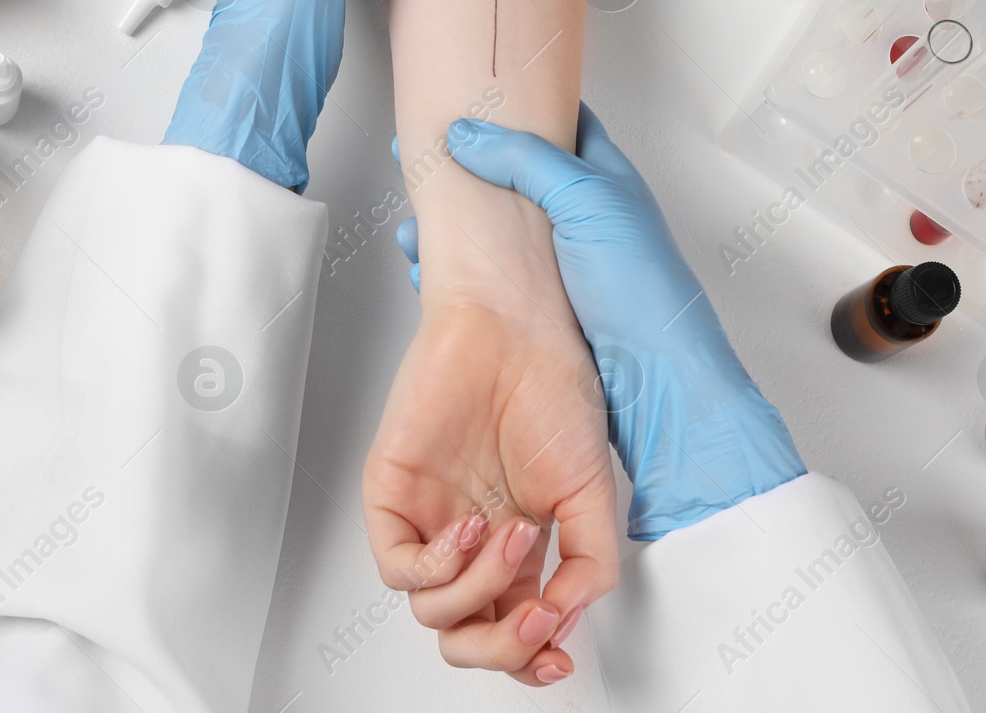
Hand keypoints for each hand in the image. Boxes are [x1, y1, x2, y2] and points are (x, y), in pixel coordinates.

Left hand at [364, 302, 617, 686]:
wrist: (513, 327)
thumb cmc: (552, 388)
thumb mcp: (594, 490)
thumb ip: (590, 561)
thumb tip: (568, 618)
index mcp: (515, 546)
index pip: (510, 627)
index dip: (531, 658)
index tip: (559, 656)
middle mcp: (469, 540)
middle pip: (465, 636)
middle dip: (503, 646)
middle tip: (538, 620)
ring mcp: (429, 519)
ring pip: (433, 612)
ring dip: (483, 587)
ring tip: (517, 531)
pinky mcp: (391, 495)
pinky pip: (397, 567)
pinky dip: (439, 565)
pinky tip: (472, 527)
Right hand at [397, 103, 806, 538]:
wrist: (655, 385)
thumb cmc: (641, 291)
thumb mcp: (587, 199)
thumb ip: (525, 159)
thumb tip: (467, 134)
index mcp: (602, 181)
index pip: (557, 127)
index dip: (512, 113)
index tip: (465, 102)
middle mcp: (580, 219)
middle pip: (513, 181)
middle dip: (465, 174)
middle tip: (420, 168)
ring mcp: (558, 266)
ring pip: (493, 235)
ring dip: (451, 229)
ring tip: (415, 229)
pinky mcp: (538, 309)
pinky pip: (488, 282)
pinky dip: (454, 275)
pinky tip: (429, 275)